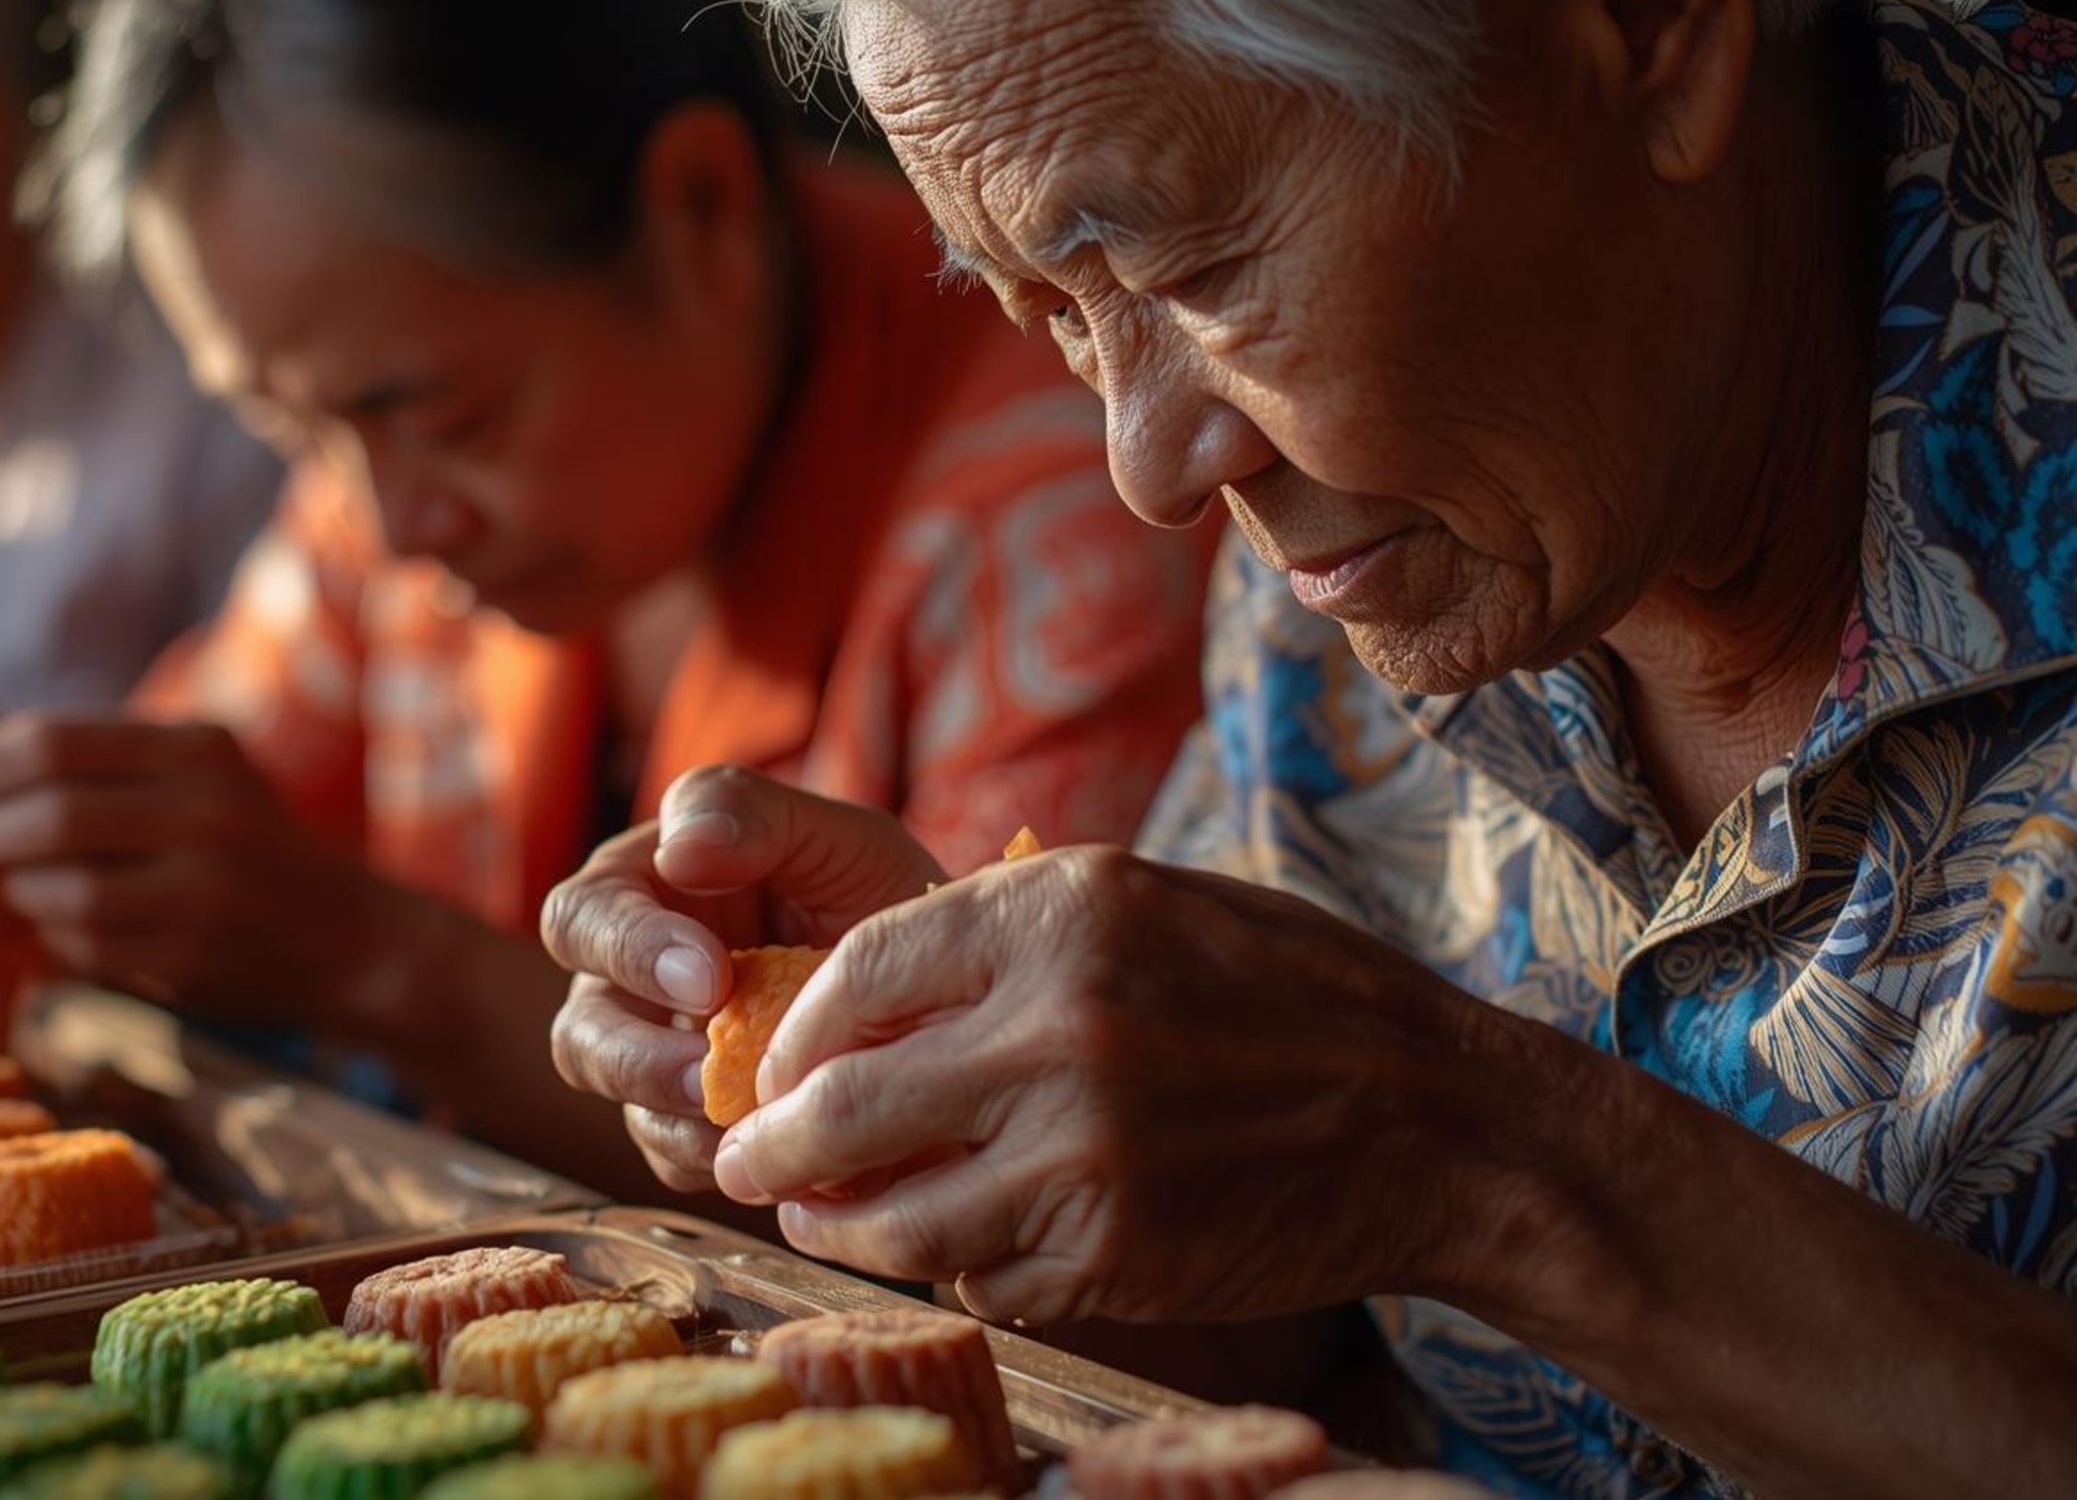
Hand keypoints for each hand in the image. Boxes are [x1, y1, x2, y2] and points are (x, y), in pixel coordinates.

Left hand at [0, 711, 365, 1020]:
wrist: (356, 944)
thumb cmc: (245, 863)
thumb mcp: (189, 792)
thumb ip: (91, 783)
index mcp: (192, 745)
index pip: (43, 739)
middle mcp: (207, 799)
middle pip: (42, 799)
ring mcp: (209, 875)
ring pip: (58, 879)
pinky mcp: (202, 946)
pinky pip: (87, 941)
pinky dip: (45, 937)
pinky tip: (43, 935)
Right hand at [540, 766, 946, 1192]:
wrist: (946, 993)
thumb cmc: (876, 894)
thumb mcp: (835, 836)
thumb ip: (752, 814)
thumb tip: (676, 850)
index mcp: (643, 892)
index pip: (582, 918)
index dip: (629, 950)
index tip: (709, 975)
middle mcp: (631, 982)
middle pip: (578, 1027)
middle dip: (632, 1053)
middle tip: (705, 1065)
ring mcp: (657, 1060)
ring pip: (621, 1112)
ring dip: (668, 1115)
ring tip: (741, 1120)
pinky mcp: (692, 1126)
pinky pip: (672, 1157)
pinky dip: (715, 1159)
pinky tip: (774, 1150)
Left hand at [714, 849, 1545, 1328]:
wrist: (1440, 1123)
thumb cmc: (1290, 994)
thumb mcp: (1146, 901)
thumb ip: (1002, 939)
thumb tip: (851, 996)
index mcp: (1059, 914)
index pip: (855, 974)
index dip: (791, 1031)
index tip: (771, 1063)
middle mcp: (1058, 1031)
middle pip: (841, 1107)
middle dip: (769, 1147)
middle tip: (742, 1162)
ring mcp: (1082, 1157)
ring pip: (896, 1219)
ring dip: (836, 1227)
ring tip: (812, 1221)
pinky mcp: (1112, 1259)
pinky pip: (982, 1279)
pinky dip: (955, 1270)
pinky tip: (958, 1249)